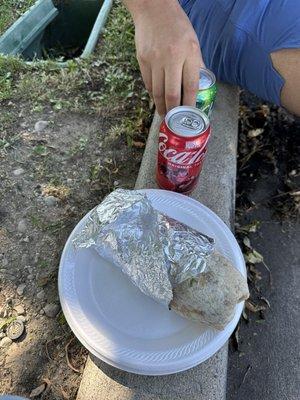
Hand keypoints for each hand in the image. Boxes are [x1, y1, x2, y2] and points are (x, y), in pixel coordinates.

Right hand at [127, 0, 203, 114]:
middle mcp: (171, 58)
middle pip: (172, 94)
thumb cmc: (177, 26)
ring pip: (157, 92)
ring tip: (164, 114)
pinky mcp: (142, 60)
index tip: (189, 114)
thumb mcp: (193, 42)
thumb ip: (196, 64)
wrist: (153, 9)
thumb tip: (198, 86)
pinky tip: (156, 98)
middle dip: (173, 111)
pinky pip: (148, 83)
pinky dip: (152, 94)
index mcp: (189, 53)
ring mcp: (155, 60)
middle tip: (174, 119)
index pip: (191, 86)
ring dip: (161, 106)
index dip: (190, 104)